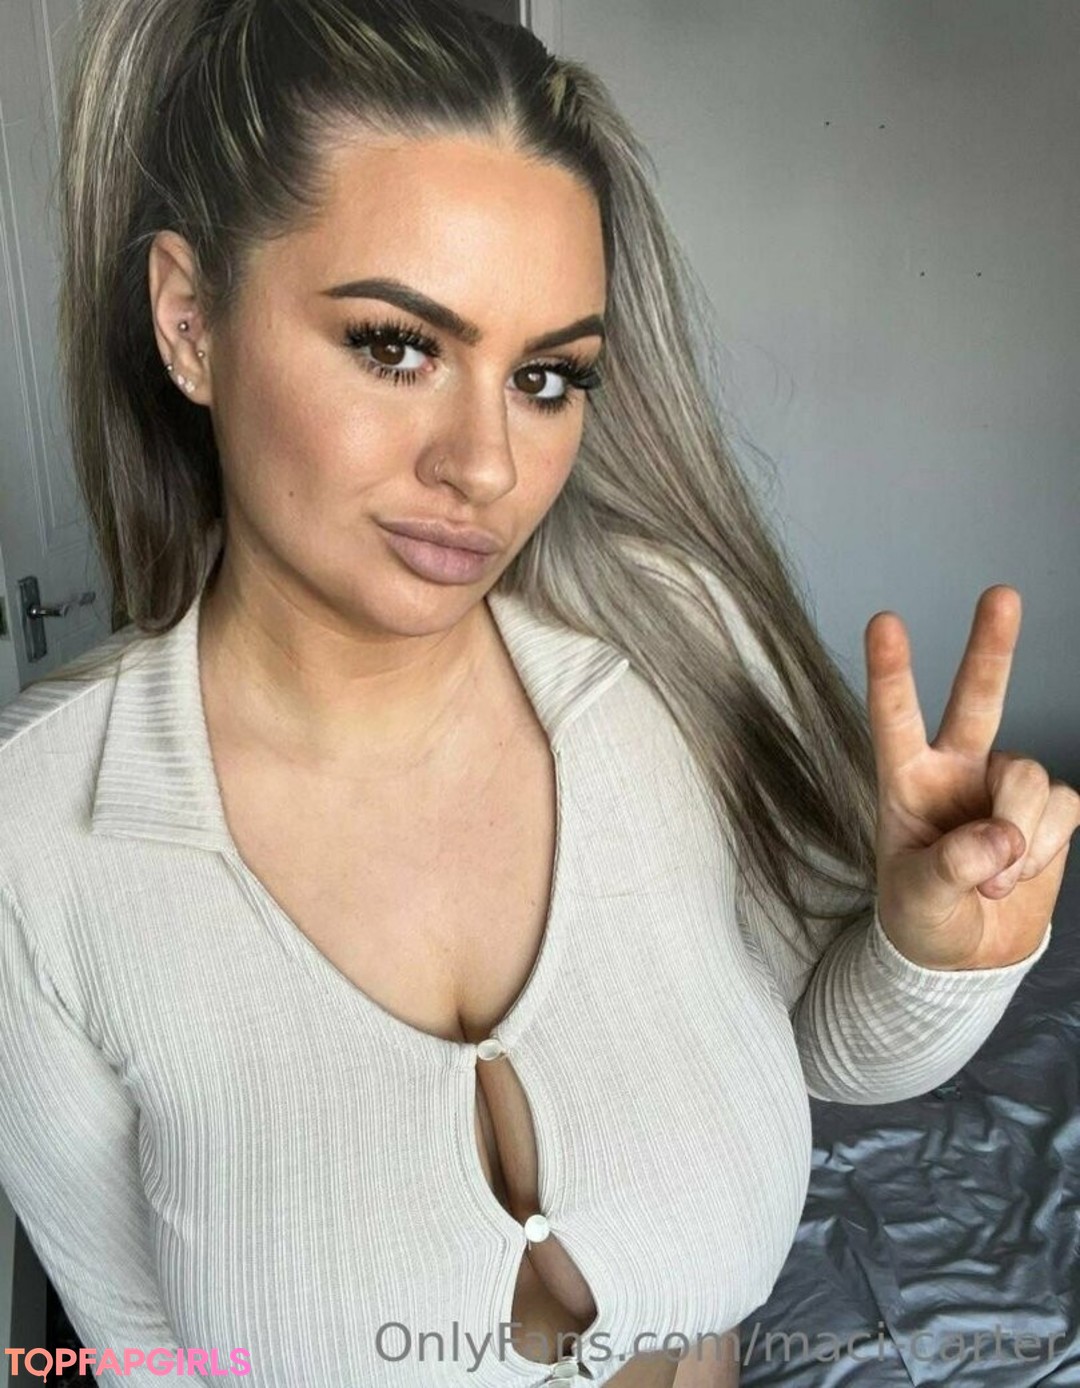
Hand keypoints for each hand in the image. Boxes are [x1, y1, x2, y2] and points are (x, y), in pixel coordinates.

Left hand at [865, 585, 1079, 969]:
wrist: (965, 956)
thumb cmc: (922, 917)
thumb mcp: (918, 899)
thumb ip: (951, 866)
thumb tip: (1001, 837)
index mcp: (906, 781)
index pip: (895, 721)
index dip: (892, 673)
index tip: (884, 622)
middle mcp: (956, 769)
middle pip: (977, 699)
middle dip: (991, 647)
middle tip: (1002, 593)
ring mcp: (1002, 784)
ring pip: (1029, 778)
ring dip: (1018, 836)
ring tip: (992, 881)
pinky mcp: (1047, 808)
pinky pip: (1063, 807)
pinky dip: (1045, 846)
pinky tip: (1019, 872)